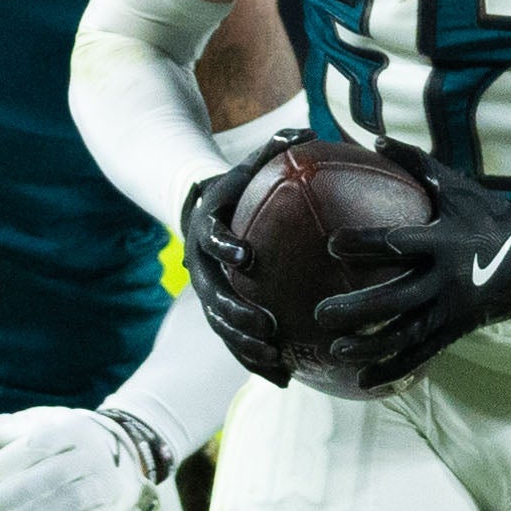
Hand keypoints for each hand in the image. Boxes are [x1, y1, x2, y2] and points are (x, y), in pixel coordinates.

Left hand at [0, 405, 163, 510]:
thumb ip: (5, 427)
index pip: (40, 441)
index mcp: (72, 428)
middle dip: (20, 490)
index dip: (9, 459)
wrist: (128, 453)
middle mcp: (91, 454)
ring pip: (72, 500)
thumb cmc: (69, 439)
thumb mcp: (41, 423)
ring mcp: (104, 483)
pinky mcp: (112, 510)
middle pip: (55, 473)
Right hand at [179, 165, 292, 382]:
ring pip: (222, 328)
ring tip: (275, 361)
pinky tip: (286, 380)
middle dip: (237, 315)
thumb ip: (277, 147)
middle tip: (265, 326)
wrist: (199, 213)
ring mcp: (207, 294)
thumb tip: (311, 130)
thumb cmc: (236, 186)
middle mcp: (201, 267)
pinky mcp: (219, 314)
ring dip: (245, 348)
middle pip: (213, 297)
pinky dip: (256, 363)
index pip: (212, 241)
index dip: (226, 249)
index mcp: (207, 231)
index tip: (245, 258)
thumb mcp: (248, 165)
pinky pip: (236, 343)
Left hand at [311, 160, 510, 390]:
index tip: (332, 244)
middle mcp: (446, 279)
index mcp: (443, 241)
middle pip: (396, 299)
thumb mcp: (456, 186)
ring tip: (335, 351)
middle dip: (357, 309)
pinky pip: (421, 355)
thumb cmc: (487, 215)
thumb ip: (414, 163)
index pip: (398, 243)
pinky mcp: (456, 330)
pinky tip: (364, 382)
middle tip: (321, 313)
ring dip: (370, 347)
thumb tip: (373, 138)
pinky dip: (394, 371)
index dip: (365, 244)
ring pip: (406, 335)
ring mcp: (451, 309)